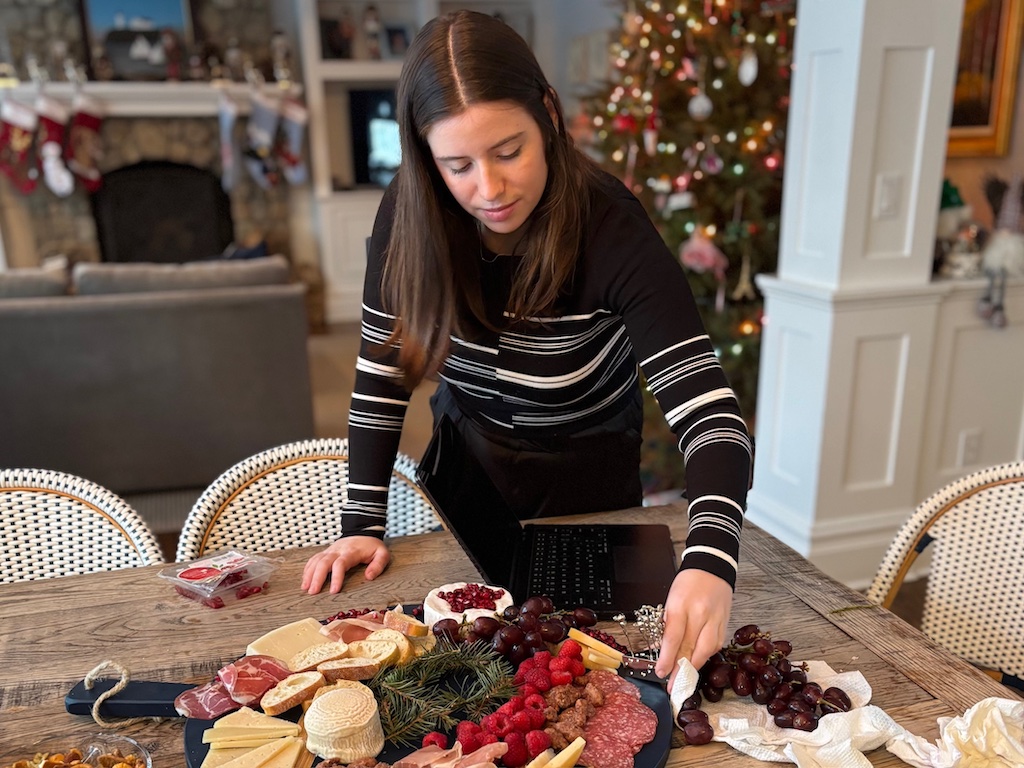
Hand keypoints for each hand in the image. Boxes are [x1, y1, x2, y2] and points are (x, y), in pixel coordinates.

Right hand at [300, 536, 390, 594]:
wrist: (363, 532)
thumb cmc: (372, 546)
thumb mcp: (382, 554)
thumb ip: (378, 565)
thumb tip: (369, 577)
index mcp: (351, 552)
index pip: (340, 564)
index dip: (336, 577)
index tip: (333, 591)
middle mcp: (338, 550)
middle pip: (324, 562)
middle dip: (317, 577)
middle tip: (313, 592)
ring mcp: (330, 550)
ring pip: (316, 560)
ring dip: (309, 574)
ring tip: (305, 588)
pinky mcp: (326, 552)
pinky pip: (314, 558)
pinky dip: (308, 568)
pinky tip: (305, 579)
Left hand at [654, 569, 732, 691]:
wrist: (712, 567)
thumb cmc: (687, 583)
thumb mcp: (670, 600)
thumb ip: (667, 624)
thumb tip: (659, 649)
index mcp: (680, 605)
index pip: (673, 637)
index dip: (667, 658)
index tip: (661, 673)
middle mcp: (699, 614)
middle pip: (690, 648)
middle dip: (681, 670)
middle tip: (673, 687)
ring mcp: (715, 619)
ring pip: (706, 650)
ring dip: (694, 667)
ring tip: (685, 680)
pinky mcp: (725, 623)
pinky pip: (715, 645)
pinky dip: (706, 656)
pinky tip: (698, 663)